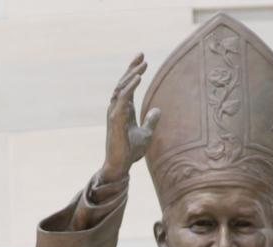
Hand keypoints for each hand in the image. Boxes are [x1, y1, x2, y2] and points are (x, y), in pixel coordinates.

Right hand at [100, 54, 160, 182]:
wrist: (121, 165)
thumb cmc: (131, 151)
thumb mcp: (146, 133)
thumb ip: (151, 121)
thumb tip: (158, 110)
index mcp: (124, 110)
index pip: (128, 86)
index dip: (134, 72)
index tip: (143, 59)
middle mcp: (117, 108)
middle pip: (123, 83)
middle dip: (132, 68)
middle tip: (142, 55)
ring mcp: (114, 113)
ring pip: (121, 88)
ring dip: (132, 75)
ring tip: (143, 65)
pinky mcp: (114, 119)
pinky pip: (122, 99)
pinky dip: (129, 88)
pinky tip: (138, 79)